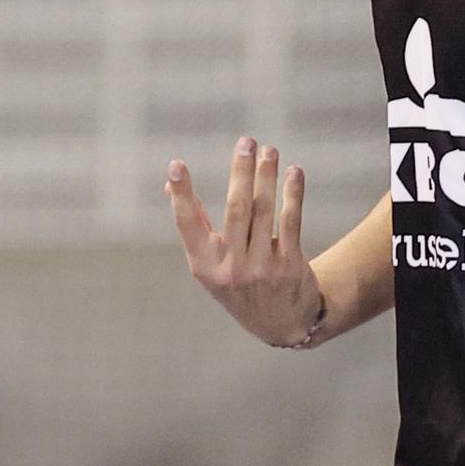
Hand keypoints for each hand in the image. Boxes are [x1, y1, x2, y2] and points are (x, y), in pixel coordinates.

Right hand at [164, 136, 323, 346]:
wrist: (281, 323)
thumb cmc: (238, 281)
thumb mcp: (211, 264)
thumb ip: (194, 225)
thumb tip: (170, 184)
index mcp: (204, 265)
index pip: (187, 224)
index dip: (180, 194)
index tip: (176, 165)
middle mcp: (231, 268)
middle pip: (235, 210)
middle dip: (240, 172)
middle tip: (246, 142)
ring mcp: (261, 268)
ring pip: (264, 212)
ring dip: (266, 176)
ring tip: (269, 150)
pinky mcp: (289, 266)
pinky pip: (290, 222)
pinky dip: (292, 194)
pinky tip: (294, 172)